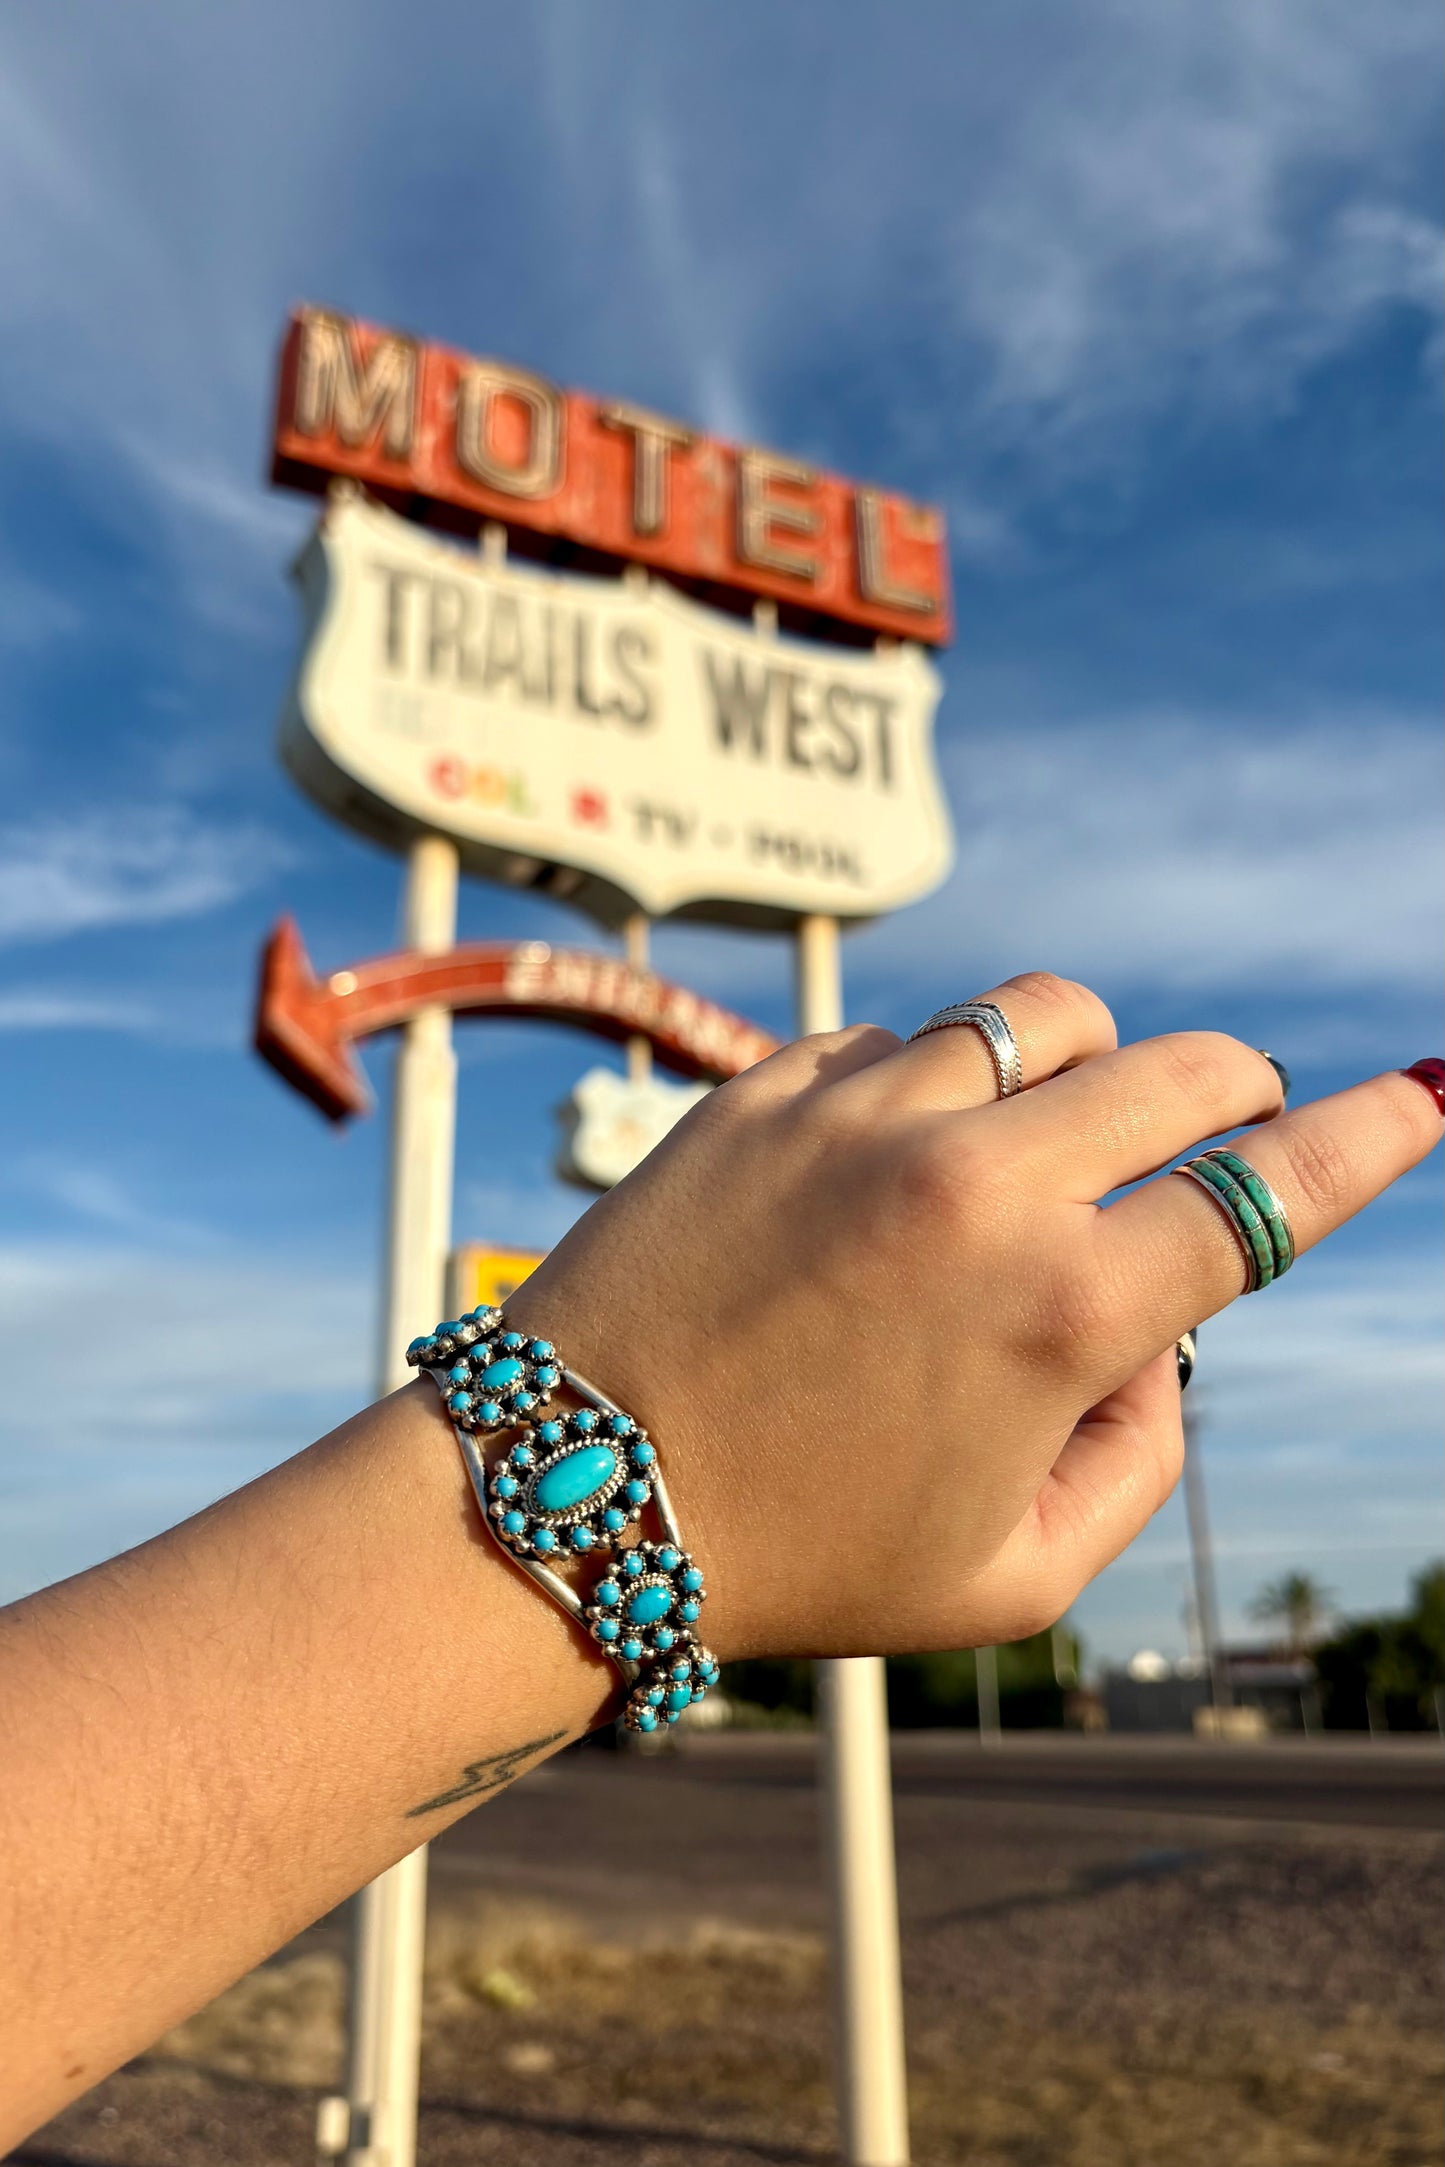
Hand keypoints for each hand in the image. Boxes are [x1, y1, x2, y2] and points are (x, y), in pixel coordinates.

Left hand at [509, 973, 1441, 1661]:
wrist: (560, 1494)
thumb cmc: (796, 1559)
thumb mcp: (1009, 1577)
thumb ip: (1140, 1457)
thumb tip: (1168, 1333)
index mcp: (1058, 1314)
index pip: (1263, 1193)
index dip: (1369, 1140)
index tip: (1426, 1095)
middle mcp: (974, 1184)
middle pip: (1179, 1068)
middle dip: (1232, 1095)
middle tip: (1217, 1130)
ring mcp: (862, 1115)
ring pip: (1047, 1017)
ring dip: (1084, 1071)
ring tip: (1047, 1145)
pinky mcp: (767, 1084)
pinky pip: (907, 1038)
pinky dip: (937, 1087)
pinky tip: (895, 1167)